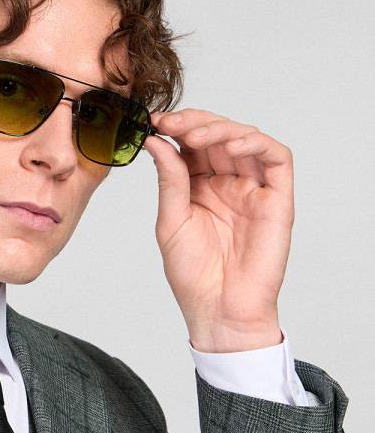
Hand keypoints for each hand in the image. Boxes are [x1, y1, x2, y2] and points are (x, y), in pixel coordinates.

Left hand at [145, 109, 293, 352]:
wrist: (219, 310)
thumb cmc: (194, 276)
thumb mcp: (171, 222)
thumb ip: (169, 180)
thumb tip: (156, 142)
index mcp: (199, 187)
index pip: (192, 144)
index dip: (177, 128)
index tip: (155, 122)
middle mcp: (227, 183)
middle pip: (218, 135)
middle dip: (195, 123)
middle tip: (172, 123)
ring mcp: (253, 189)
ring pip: (246, 139)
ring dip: (221, 129)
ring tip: (194, 135)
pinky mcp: (278, 199)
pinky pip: (277, 158)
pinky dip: (256, 144)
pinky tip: (231, 147)